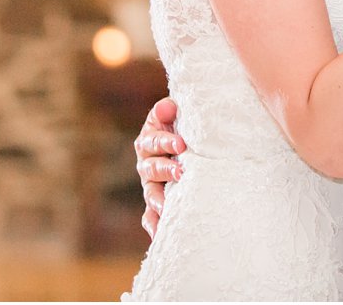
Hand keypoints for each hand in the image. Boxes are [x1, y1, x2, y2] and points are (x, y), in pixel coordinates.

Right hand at [134, 97, 185, 238]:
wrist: (195, 144)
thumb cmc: (188, 126)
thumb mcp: (180, 114)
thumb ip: (170, 110)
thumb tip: (168, 108)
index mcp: (149, 138)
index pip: (153, 140)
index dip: (165, 142)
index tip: (181, 144)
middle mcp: (147, 162)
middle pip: (151, 167)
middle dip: (166, 169)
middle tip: (182, 172)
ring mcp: (151, 185)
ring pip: (150, 194)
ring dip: (158, 200)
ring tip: (168, 206)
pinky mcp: (157, 204)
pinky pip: (150, 217)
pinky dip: (153, 225)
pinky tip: (159, 234)